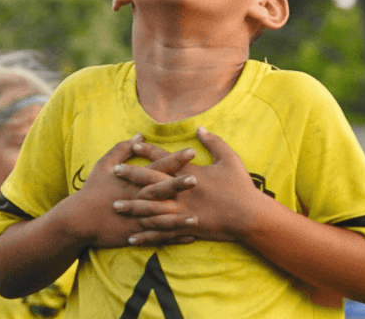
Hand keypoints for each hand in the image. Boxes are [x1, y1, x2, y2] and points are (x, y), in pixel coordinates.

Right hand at [67, 135, 195, 248]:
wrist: (79, 219)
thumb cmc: (93, 190)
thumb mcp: (104, 165)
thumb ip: (122, 149)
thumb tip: (139, 136)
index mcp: (133, 180)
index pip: (157, 166)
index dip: (174, 159)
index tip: (191, 152)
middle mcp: (137, 197)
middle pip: (161, 190)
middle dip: (180, 184)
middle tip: (199, 179)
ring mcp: (137, 216)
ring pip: (162, 216)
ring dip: (180, 217)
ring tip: (198, 217)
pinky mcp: (136, 232)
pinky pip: (158, 235)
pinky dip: (174, 236)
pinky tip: (190, 236)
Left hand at [113, 126, 264, 244]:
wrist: (250, 216)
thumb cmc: (241, 186)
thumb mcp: (229, 158)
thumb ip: (213, 142)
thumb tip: (200, 127)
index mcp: (191, 174)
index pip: (165, 159)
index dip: (148, 151)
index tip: (133, 144)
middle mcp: (182, 192)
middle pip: (151, 182)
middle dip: (131, 175)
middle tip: (114, 171)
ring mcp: (183, 211)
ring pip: (152, 209)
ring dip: (132, 207)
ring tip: (115, 204)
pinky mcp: (186, 228)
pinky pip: (162, 233)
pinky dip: (147, 235)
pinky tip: (132, 237)